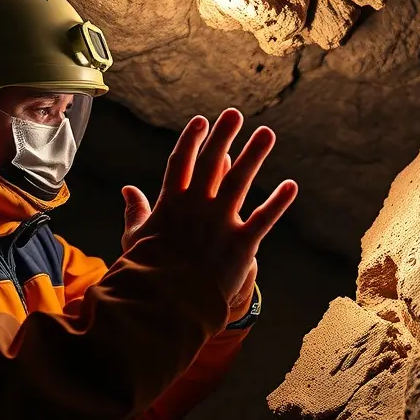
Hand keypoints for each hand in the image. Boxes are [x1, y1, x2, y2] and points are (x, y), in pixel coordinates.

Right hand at [120, 108, 296, 304]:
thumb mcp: (135, 239)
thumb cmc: (147, 273)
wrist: (166, 306)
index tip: (202, 121)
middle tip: (235, 114)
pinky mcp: (241, 244)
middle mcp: (197, 207)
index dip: (192, 140)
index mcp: (171, 203)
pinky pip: (264, 218)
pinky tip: (291, 185)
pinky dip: (278, 201)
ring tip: (266, 134)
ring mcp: (220, 223)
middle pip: (212, 162)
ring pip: (240, 181)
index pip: (181, 162)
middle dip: (224, 136)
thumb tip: (128, 190)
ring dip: (254, 155)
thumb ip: (136, 212)